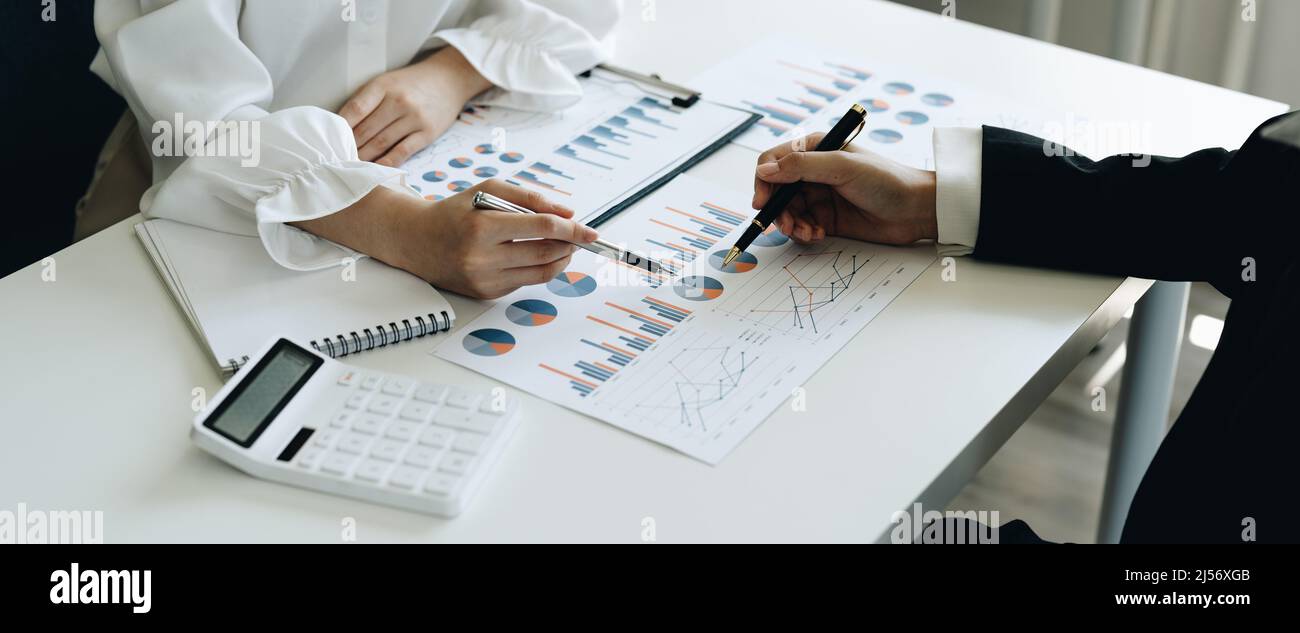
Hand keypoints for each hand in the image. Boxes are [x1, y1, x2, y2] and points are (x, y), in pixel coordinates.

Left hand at [340, 46, 491, 166]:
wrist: (448, 79)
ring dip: (364, 156)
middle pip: (366, 130)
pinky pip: (402, 152)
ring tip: (351, 166)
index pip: (356, 109)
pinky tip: (376, 169)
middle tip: (336, 159)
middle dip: (350, 146)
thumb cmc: (411, 83)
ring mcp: (414, 118)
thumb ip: (367, 100)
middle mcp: (399, 101)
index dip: (340, 127)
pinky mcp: (427, 133)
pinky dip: (386, 162)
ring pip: (381, 143)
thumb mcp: (387, 81)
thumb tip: (343, 126)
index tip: (329, 139)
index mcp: (384, 85)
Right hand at [398, 180, 597, 298]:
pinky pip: (526, 281)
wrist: (417, 241)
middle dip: (569, 244)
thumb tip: (567, 212)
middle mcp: (481, 257)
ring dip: (561, 258)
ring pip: (541, 272)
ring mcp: (484, 279)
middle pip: (545, 252)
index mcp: (482, 227)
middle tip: (578, 236)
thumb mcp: (488, 191)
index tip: (590, 230)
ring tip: (563, 245)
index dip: (571, 228)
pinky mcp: (486, 293)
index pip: (541, 227)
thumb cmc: (456, 212)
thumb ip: (529, 197)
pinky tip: (536, 254)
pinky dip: (539, 268)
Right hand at [753, 133, 938, 244]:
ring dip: (791, 225)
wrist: (916, 210)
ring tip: (809, 232)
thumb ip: (802, 167)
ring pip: (786, 212)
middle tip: (786, 225)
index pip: (773, 161)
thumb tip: (764, 170)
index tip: (763, 202)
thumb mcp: (842, 167)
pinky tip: (818, 234)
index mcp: (815, 149)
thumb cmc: (886, 180)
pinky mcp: (824, 218)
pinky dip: (803, 233)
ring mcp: (818, 196)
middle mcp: (812, 172)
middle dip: (777, 210)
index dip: (763, 180)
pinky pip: (800, 227)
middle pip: (776, 191)